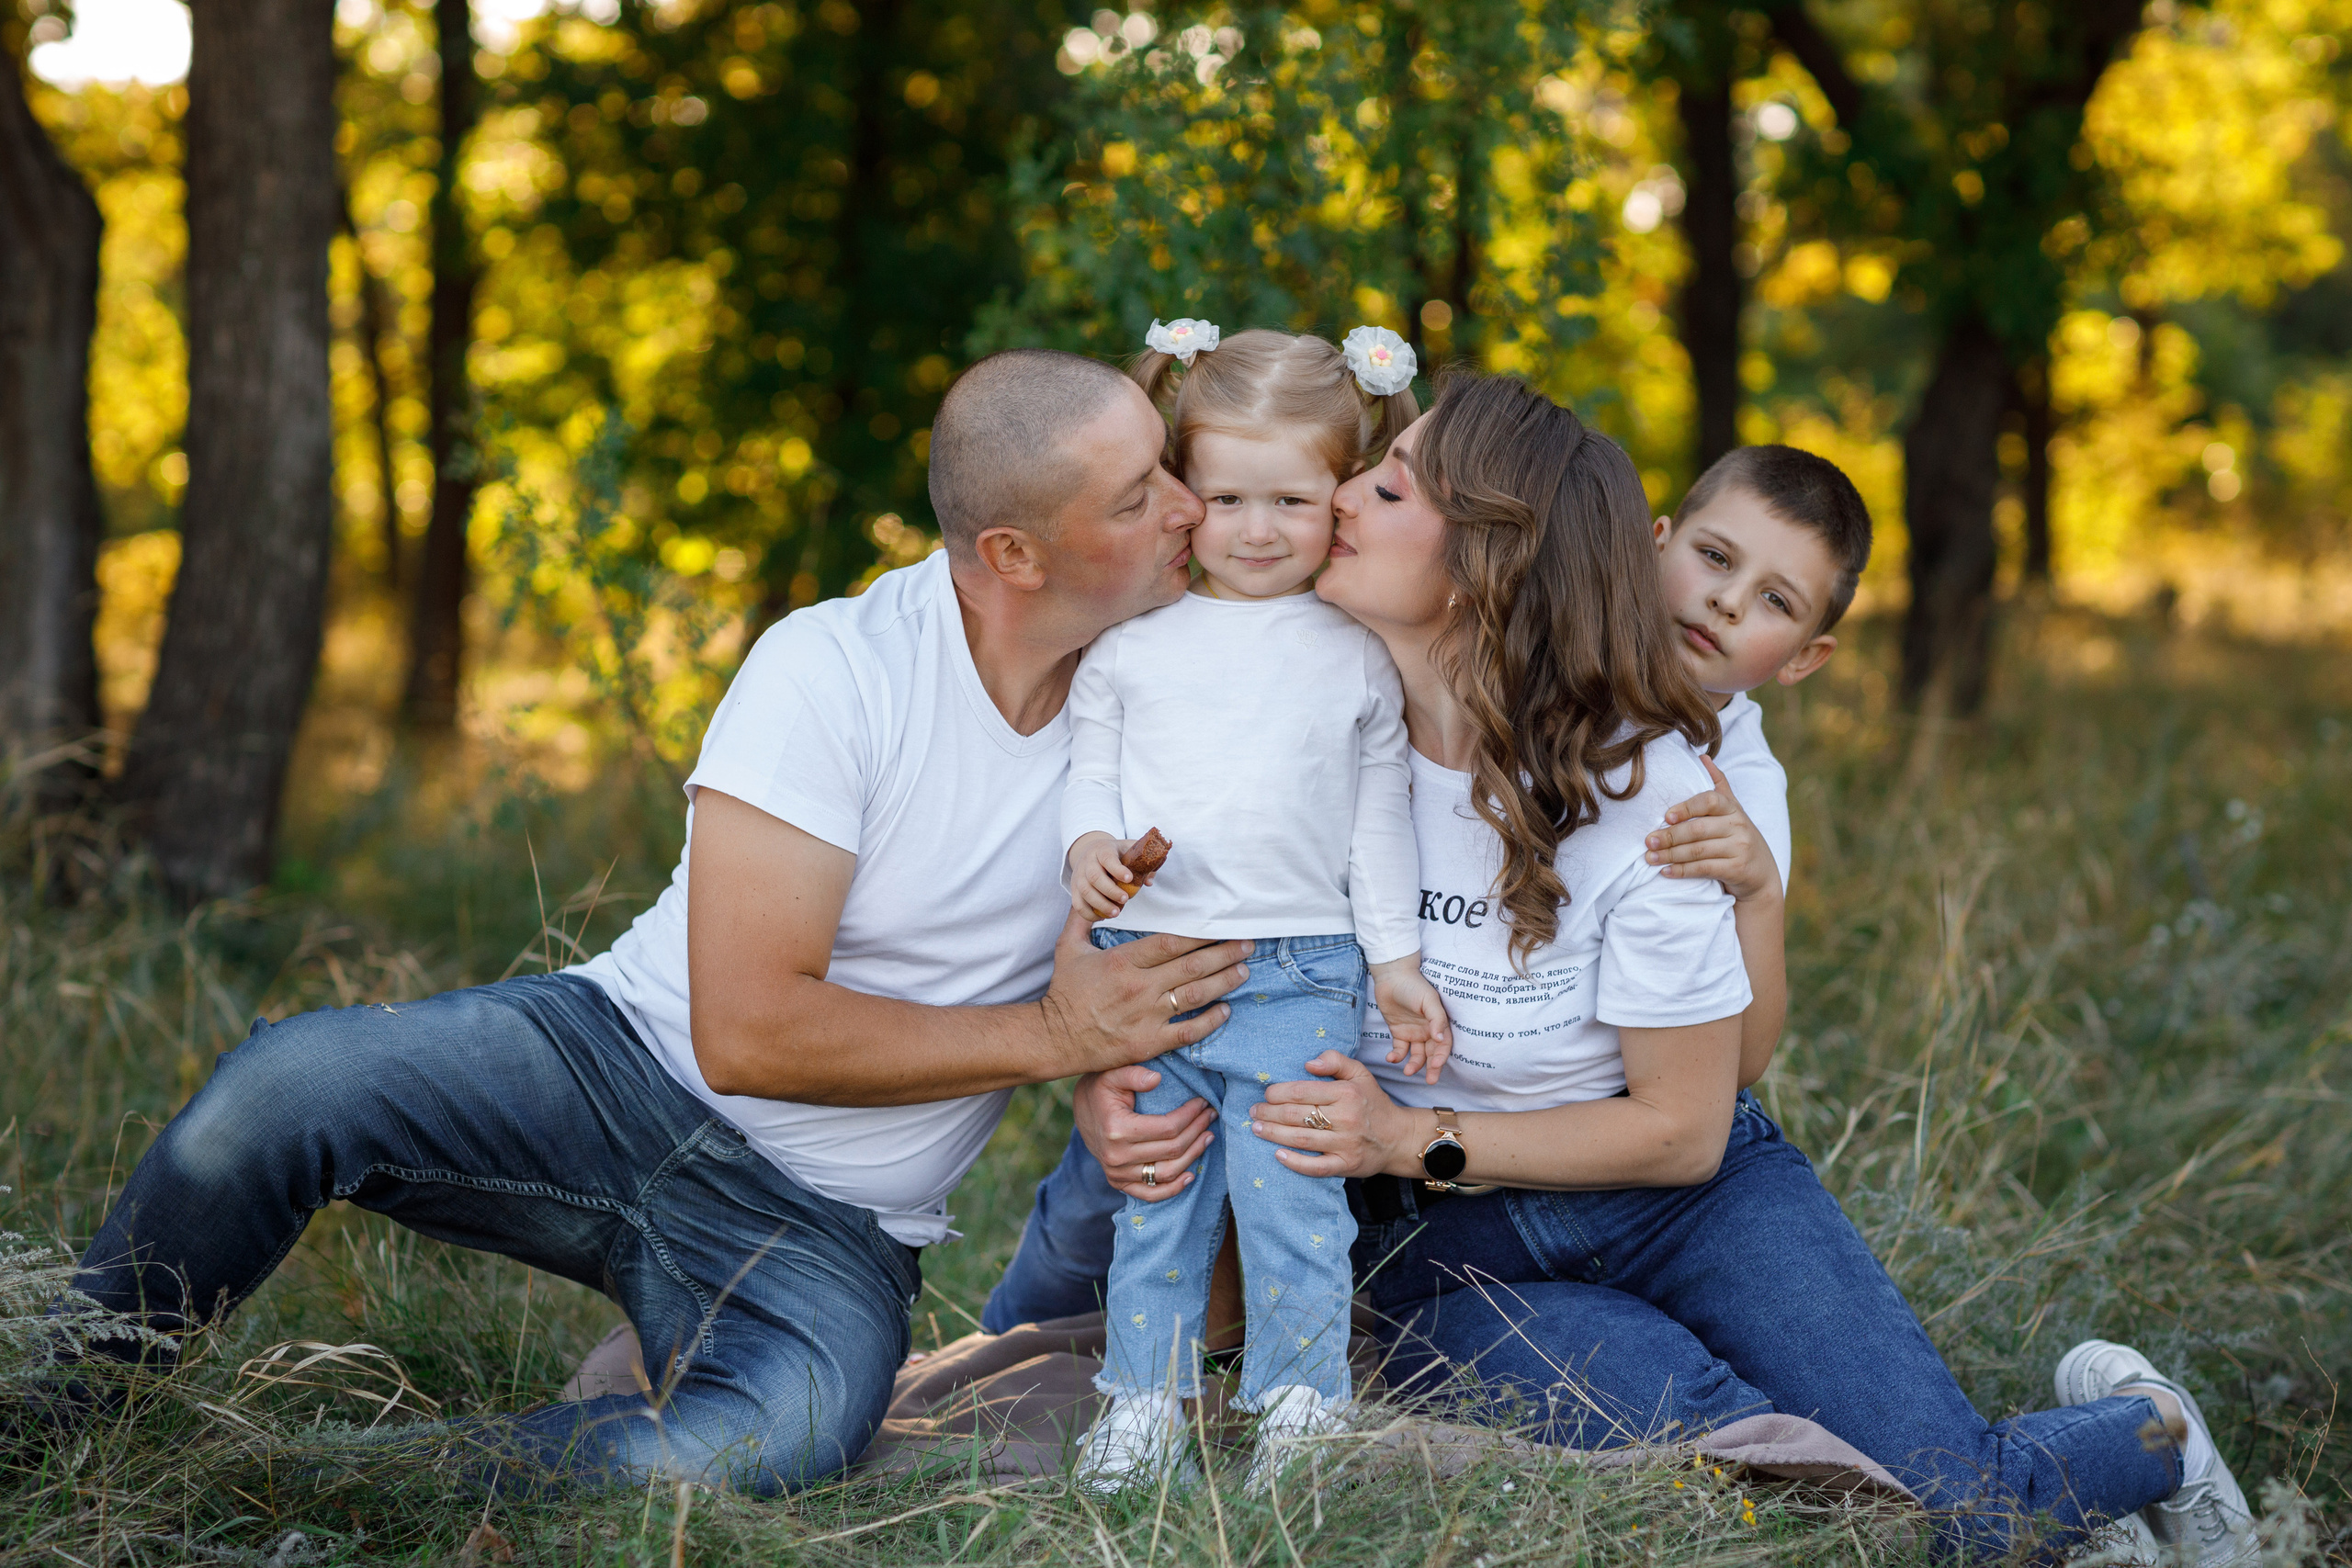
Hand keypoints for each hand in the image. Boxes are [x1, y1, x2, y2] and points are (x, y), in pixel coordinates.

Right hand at [1039, 908, 1251, 1075]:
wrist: (1054, 1038)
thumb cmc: (1064, 991)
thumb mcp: (1068, 947)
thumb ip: (1082, 917)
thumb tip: (1091, 893)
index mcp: (1123, 961)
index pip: (1171, 942)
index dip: (1201, 934)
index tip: (1221, 926)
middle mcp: (1139, 987)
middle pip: (1192, 966)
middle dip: (1224, 953)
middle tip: (1246, 945)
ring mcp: (1146, 1016)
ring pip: (1196, 995)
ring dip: (1225, 982)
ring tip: (1243, 970)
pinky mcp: (1149, 1043)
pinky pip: (1188, 1031)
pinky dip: (1211, 1020)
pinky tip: (1226, 1009)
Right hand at [1067, 831, 1150, 920]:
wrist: (1091, 850)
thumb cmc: (1115, 853)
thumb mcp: (1129, 849)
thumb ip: (1142, 862)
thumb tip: (1148, 881)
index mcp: (1102, 849)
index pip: (1107, 858)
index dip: (1117, 869)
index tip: (1129, 878)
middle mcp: (1087, 861)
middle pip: (1094, 877)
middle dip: (1110, 891)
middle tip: (1125, 899)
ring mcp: (1078, 875)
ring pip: (1085, 892)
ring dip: (1101, 905)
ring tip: (1116, 912)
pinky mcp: (1074, 888)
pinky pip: (1078, 904)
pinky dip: (1089, 914)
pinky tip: (1103, 917)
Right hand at [1074, 1065, 1214, 1202]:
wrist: (1081, 1110)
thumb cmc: (1101, 1088)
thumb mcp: (1113, 1073)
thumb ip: (1134, 1073)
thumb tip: (1156, 1080)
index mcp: (1117, 1129)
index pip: (1167, 1128)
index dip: (1190, 1115)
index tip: (1203, 1102)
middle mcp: (1116, 1156)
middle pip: (1172, 1150)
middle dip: (1197, 1130)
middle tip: (1210, 1115)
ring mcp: (1116, 1173)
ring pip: (1167, 1172)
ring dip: (1193, 1156)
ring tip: (1207, 1136)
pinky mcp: (1118, 1183)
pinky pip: (1151, 1194)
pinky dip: (1173, 1189)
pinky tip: (1191, 1175)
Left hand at [1247, 1051, 1418, 1179]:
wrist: (1399, 1137)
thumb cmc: (1373, 1103)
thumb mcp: (1360, 1074)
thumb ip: (1335, 1060)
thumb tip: (1308, 1063)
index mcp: (1346, 1093)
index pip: (1302, 1091)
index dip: (1278, 1093)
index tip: (1266, 1094)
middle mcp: (1346, 1118)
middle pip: (1297, 1115)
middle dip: (1270, 1113)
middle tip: (1254, 1112)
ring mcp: (1346, 1144)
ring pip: (1302, 1139)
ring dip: (1274, 1134)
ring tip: (1257, 1129)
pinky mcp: (1346, 1165)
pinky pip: (1316, 1167)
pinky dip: (1295, 1163)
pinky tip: (1278, 1155)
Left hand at [1369, 955, 1451, 1083]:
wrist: (1392, 976)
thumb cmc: (1414, 985)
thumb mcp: (1429, 1000)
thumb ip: (1437, 1019)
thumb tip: (1440, 1038)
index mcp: (1438, 1023)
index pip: (1443, 1045)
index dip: (1441, 1057)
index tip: (1435, 1067)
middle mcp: (1427, 1030)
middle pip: (1432, 1053)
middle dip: (1432, 1068)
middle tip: (1430, 1082)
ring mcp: (1413, 1033)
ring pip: (1416, 1055)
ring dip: (1414, 1065)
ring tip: (1407, 1072)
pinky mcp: (1399, 1033)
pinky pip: (1399, 1049)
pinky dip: (1396, 1056)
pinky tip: (1391, 1059)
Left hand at [1644, 755, 1779, 902]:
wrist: (1762, 875)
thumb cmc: (1739, 837)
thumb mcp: (1733, 810)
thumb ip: (1719, 785)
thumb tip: (1702, 757)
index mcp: (1733, 808)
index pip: (1709, 800)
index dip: (1687, 807)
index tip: (1666, 816)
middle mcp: (1739, 826)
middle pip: (1698, 829)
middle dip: (1670, 836)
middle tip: (1648, 841)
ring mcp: (1740, 848)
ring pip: (1698, 850)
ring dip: (1670, 855)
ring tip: (1650, 857)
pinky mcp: (1737, 869)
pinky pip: (1704, 869)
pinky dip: (1682, 870)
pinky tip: (1665, 871)